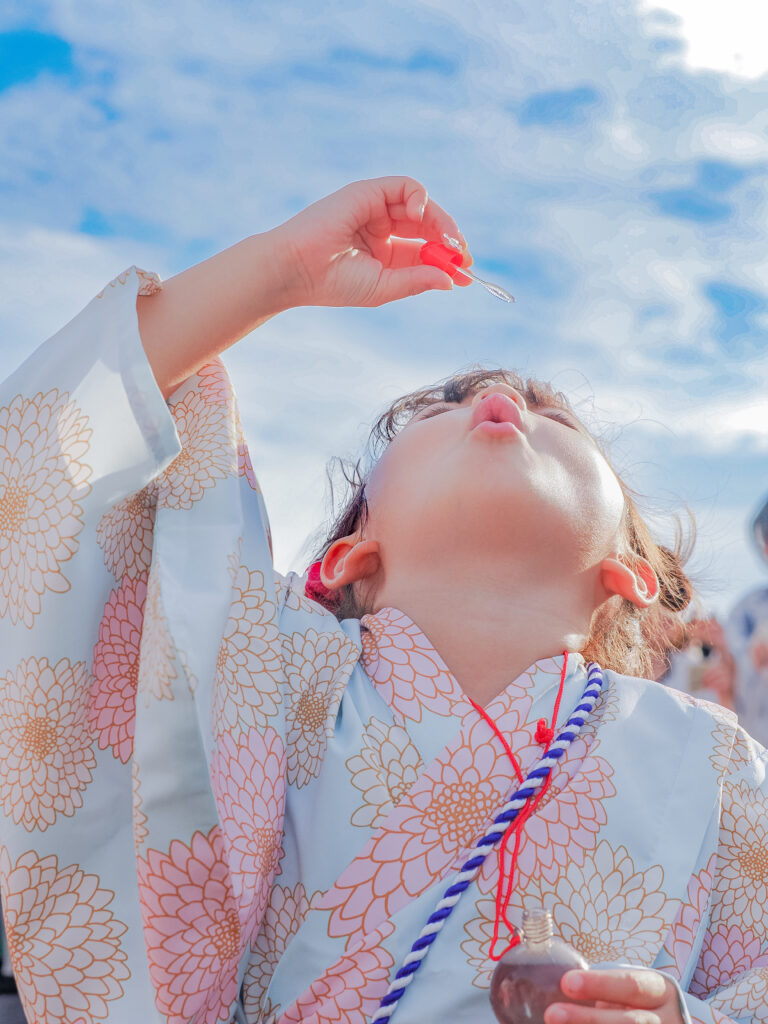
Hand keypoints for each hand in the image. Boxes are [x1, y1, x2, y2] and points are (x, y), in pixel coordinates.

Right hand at [273, 176, 471, 307]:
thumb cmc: (334, 283)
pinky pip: (406, 186)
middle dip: (451, 241)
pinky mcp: (369, 192)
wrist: (298, 268)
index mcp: (385, 252)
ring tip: (450, 242)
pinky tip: (422, 217)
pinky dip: (421, 199)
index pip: (426, 251)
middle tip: (465, 257)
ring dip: (442, 222)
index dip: (449, 260)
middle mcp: (383, 228)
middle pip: (429, 227)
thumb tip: (452, 281)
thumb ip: (417, 280)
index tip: (468, 275)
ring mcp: (377, 208)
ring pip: (423, 206)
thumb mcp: (384, 287)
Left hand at [544, 969, 683, 1023]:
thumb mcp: (631, 992)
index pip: (630, 985)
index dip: (599, 984)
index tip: (566, 983)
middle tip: (553, 1014)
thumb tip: (559, 988)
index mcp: (659, 992)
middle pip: (628, 1023)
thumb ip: (604, 989)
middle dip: (588, 1019)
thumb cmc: (638, 1005)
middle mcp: (664, 1021)